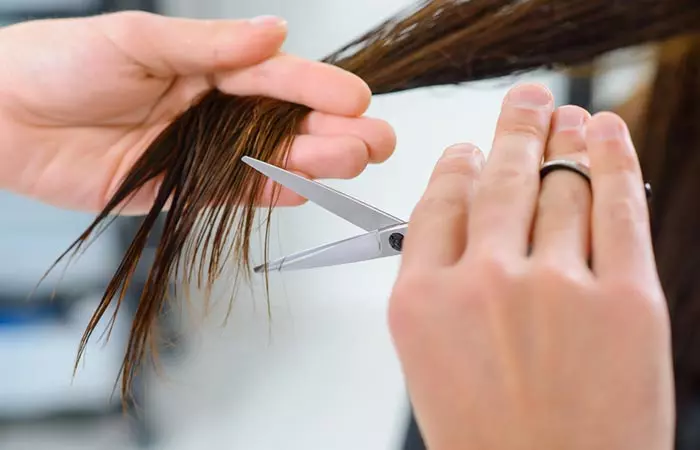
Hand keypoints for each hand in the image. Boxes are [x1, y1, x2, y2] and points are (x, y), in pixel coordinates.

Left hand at [0, 11, 394, 212]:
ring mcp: (206, 151)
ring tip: (353, 161)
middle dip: (336, 129)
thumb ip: (209, 44)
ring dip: (315, 161)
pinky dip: (271, 194)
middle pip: (289, 121)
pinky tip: (303, 190)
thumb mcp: (136, 38)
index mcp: (209, 65)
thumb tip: (273, 33)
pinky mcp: (188, 189)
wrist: (6, 120)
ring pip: (273, 158)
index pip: (277, 76)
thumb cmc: (58, 64)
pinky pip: (239, 193)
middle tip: (376, 139)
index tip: (356, 98)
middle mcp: (215, 109)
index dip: (318, 87)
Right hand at [388, 83, 673, 449]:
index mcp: (422, 301)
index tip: (470, 150)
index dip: (459, 165)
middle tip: (524, 102)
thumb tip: (467, 214)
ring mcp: (556, 288)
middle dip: (514, 129)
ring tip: (566, 118)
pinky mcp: (626, 301)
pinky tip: (605, 132)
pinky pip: (617, 206)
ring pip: (559, 186)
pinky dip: (614, 158)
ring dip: (563, 139)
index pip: (441, 202)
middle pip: (500, 178)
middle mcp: (483, 284)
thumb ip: (438, 283)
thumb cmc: (488, 441)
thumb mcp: (428, 361)